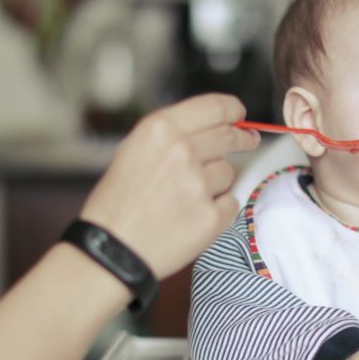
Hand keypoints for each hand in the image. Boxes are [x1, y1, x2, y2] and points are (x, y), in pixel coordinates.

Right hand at [79, 94, 259, 278]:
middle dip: (241, 138)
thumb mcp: (133, 152)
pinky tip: (192, 217)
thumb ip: (173, 136)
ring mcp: (198, 185)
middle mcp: (181, 152)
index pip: (213, 107)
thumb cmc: (117, 205)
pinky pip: (230, 203)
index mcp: (159, 131)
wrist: (111, 251)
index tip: (240, 113)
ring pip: (228, 172)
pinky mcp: (211, 217)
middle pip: (228, 136)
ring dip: (217, 182)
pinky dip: (218, 209)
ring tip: (187, 197)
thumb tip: (215, 126)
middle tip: (247, 140)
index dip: (232, 109)